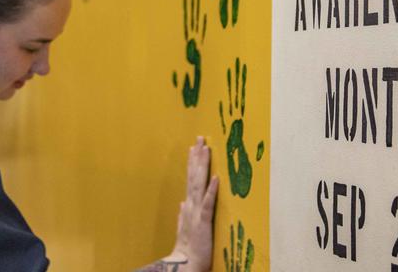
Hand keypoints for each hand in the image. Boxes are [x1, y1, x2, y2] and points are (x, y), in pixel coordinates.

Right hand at [167, 136, 218, 271]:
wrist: (185, 264)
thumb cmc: (188, 248)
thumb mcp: (184, 228)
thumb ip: (182, 215)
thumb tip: (181, 202)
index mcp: (188, 206)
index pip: (191, 179)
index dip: (193, 162)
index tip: (194, 147)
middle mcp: (191, 205)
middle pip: (194, 176)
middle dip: (198, 157)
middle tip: (201, 138)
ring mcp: (196, 212)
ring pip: (199, 184)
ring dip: (203, 166)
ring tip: (206, 149)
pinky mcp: (203, 222)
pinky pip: (208, 204)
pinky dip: (211, 190)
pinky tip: (216, 178)